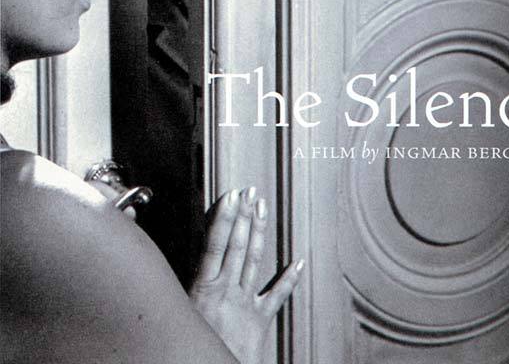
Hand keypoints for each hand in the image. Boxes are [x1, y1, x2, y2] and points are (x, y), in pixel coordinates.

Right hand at [190, 187, 303, 363]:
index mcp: (204, 289)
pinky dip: (290, 279)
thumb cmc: (191, 344)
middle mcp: (227, 292)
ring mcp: (246, 304)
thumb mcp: (181, 313)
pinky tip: (299, 262)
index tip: (230, 197)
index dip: (224, 219)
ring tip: (262, 207)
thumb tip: (183, 265)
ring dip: (258, 232)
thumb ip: (186, 288)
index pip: (215, 245)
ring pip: (254, 260)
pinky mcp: (260, 320)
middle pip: (237, 246)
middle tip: (249, 191)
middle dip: (243, 216)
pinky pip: (278, 296)